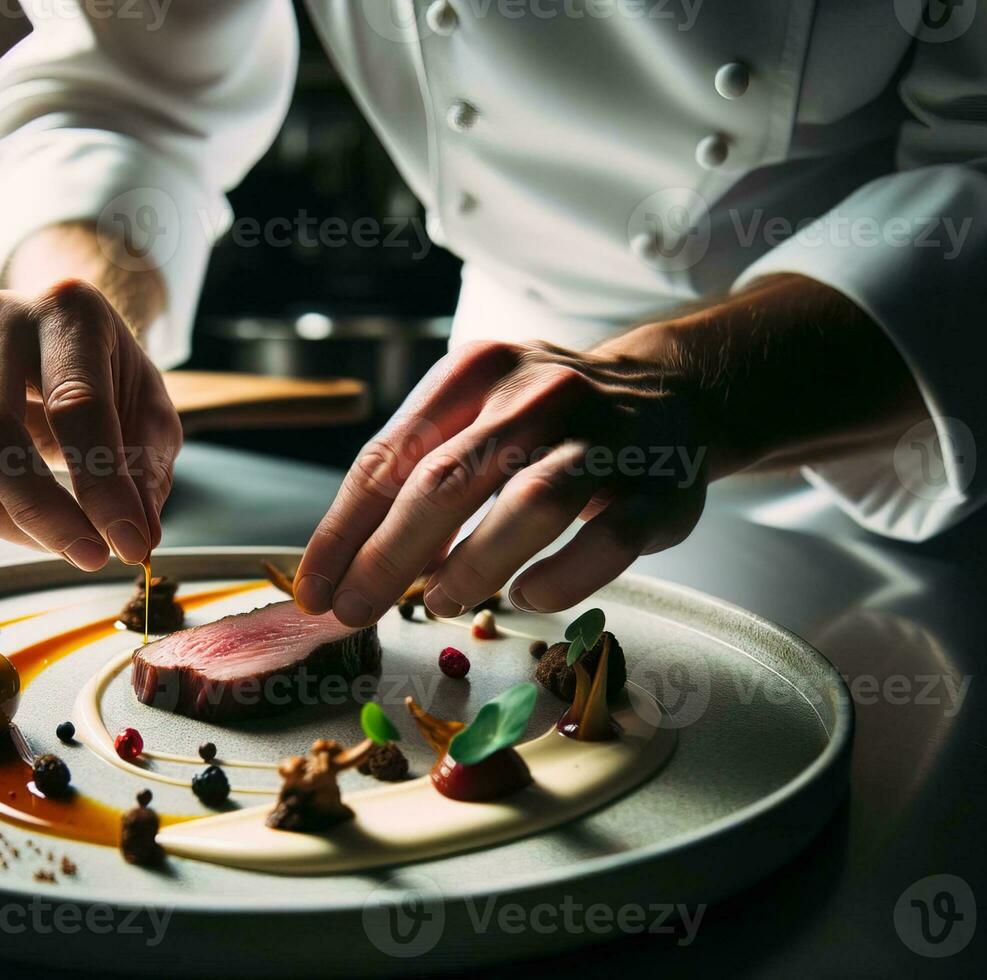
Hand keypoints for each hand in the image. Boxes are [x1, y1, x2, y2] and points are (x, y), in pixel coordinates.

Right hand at [0, 279, 181, 569]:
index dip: (101, 488)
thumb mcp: (150, 413)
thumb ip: (147, 470)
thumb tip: (135, 539)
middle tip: (85, 554)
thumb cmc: (110, 378)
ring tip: (44, 537)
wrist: (62, 340)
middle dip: (37, 512)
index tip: (127, 546)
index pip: (74, 406)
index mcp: (66, 310)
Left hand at [293, 334, 711, 624]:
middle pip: (449, 480)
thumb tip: (351, 563)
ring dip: (472, 565)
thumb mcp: (476, 415)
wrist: (671, 393)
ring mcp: (605, 439)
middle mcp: (541, 393)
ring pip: (531, 504)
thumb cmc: (548, 420)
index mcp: (478, 371)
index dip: (344, 529)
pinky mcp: (657, 489)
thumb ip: (418, 473)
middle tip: (355, 610)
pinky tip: (526, 596)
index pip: (391, 454)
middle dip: (387, 556)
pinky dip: (560, 578)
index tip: (316, 587)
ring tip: (438, 601)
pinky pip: (607, 541)